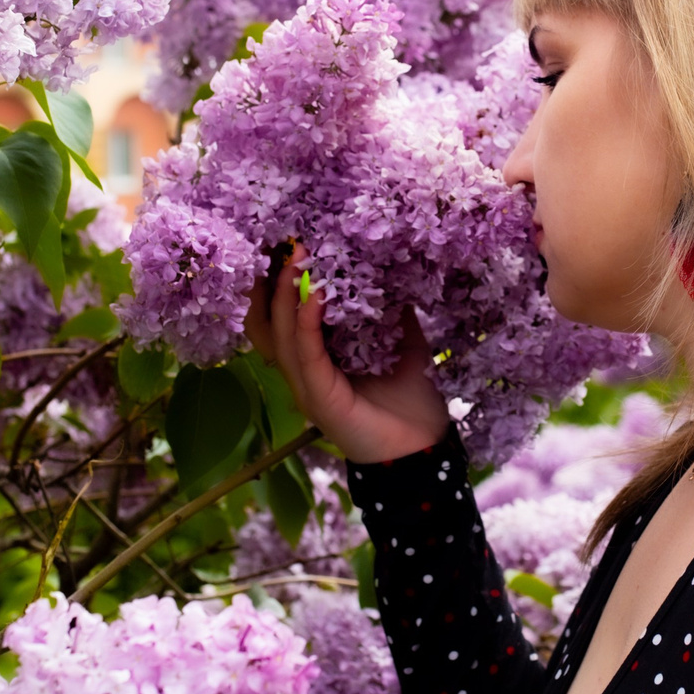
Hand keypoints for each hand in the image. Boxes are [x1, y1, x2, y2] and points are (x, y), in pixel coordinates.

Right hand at [246, 243, 450, 463]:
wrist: (424, 449)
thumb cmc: (412, 401)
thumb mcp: (403, 345)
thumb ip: (393, 315)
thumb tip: (395, 274)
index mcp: (318, 360)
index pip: (284, 317)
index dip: (283, 282)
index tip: (294, 244)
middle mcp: (305, 372)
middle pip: (269, 324)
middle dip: (274, 283)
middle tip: (290, 244)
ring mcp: (307, 386)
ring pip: (280, 336)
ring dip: (286, 296)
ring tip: (297, 261)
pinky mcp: (319, 397)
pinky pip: (305, 355)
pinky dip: (306, 323)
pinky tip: (316, 297)